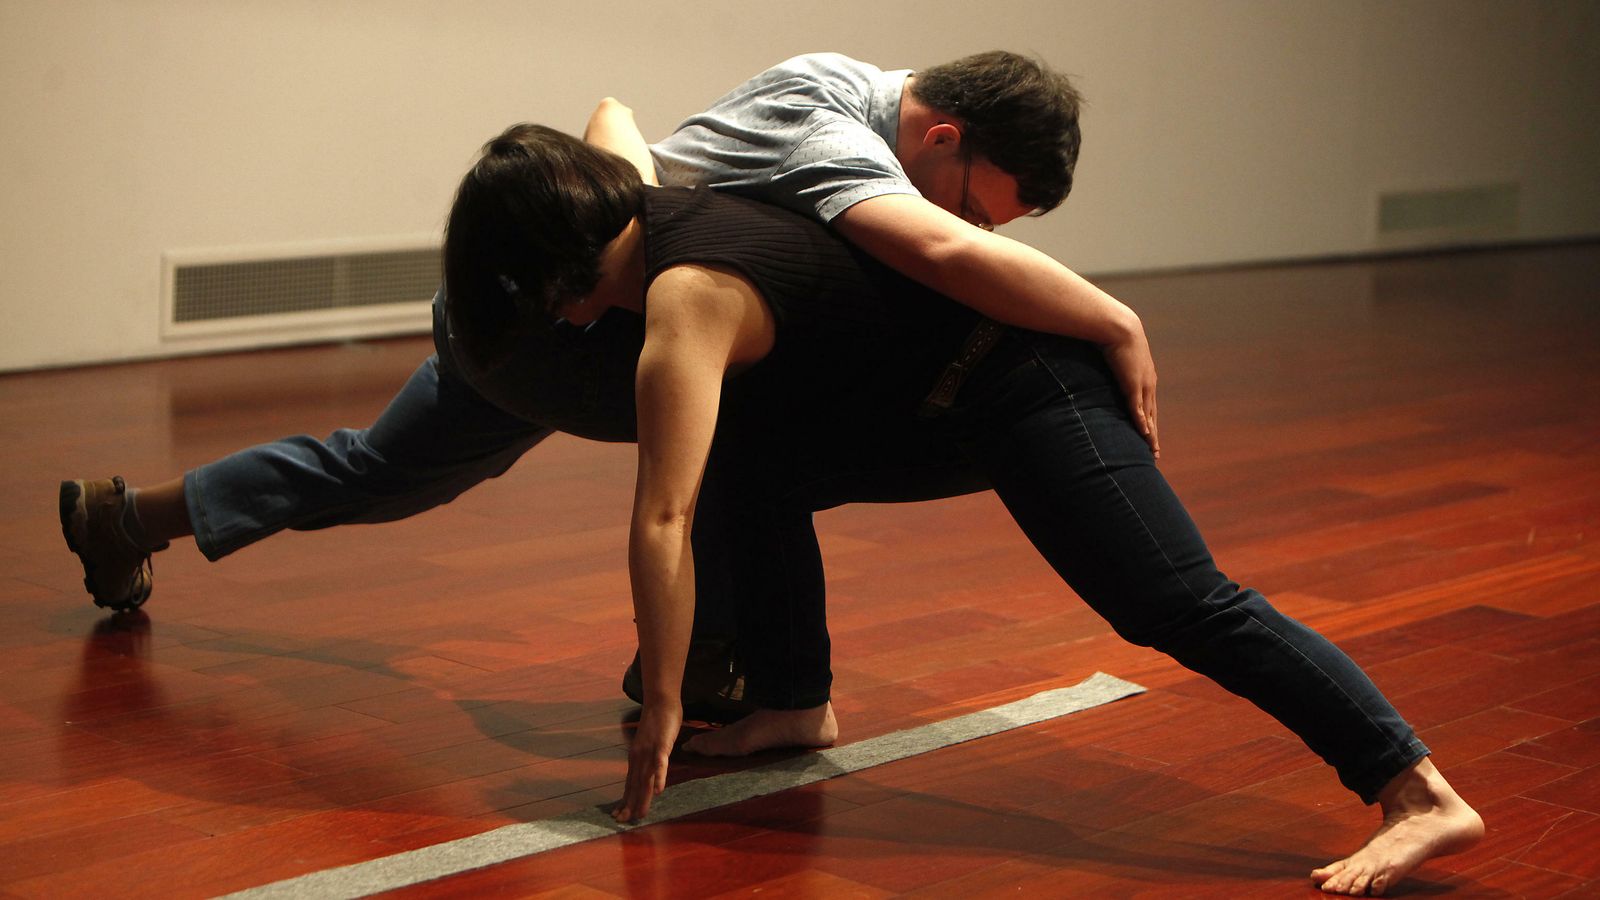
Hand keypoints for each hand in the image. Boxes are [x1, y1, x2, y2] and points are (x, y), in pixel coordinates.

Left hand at [613, 698, 682, 822]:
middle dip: (630, 805)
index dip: (625, 800)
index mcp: (636, 758)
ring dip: (643, 798)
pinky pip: (660, 763)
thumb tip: (647, 773)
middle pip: (635, 785)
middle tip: (623, 821)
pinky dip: (659, 776)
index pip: (629, 783)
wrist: (660, 700)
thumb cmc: (657, 722)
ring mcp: (650, 751)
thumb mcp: (648, 743)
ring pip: (646, 778)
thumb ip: (647, 759)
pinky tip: (659, 790)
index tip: (618, 815)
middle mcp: (639, 757)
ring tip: (640, 814)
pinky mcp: (662, 744)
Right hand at [1101, 320, 1159, 458]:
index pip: (1148, 404)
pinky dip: (1141, 423)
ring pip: (1148, 416)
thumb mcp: (1116, 353)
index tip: (1151, 435)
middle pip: (1152, 415)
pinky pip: (1138, 409)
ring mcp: (1142, 385)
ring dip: (1151, 434)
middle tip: (1155, 452)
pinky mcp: (1133, 386)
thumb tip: (1102, 364)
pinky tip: (1144, 436)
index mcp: (1145, 376)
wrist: (1118, 327)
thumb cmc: (1114, 335)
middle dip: (1154, 434)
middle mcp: (1148, 383)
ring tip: (1152, 451)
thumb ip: (1112, 363)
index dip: (1150, 421)